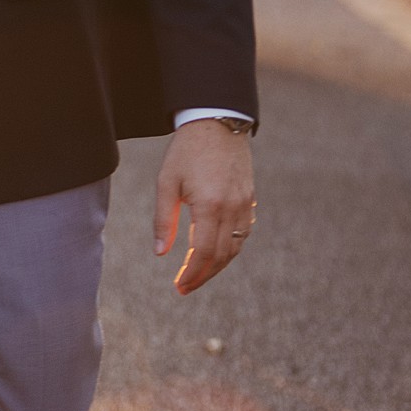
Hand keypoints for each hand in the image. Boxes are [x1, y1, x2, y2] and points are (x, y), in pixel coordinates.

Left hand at [154, 120, 255, 294]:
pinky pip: (244, 232)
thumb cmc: (186, 151)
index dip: (192, 273)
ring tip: (198, 274)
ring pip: (236, 247)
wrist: (216, 123)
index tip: (179, 286)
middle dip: (203, 276)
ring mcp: (245, 203)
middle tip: (185, 288)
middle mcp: (232, 207)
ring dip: (218, 265)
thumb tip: (160, 254)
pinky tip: (215, 253)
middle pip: (222, 255)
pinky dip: (231, 248)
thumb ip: (164, 220)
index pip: (204, 252)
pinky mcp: (250, 198)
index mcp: (210, 204)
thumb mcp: (167, 183)